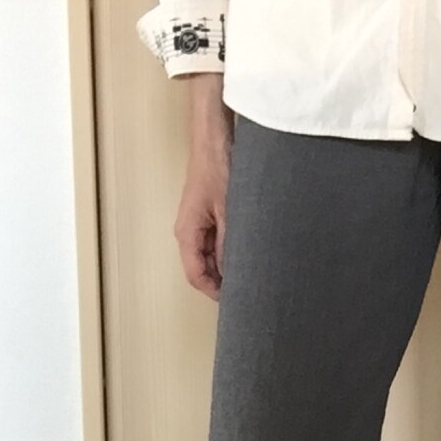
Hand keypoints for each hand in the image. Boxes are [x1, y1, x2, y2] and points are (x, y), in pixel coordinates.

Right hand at [173, 74, 234, 300]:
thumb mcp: (229, 210)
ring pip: (212, 256)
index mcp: (187, 232)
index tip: (237, 302)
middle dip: (224, 282)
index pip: (197, 275)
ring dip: (229, 265)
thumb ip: (231, 244)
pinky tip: (250, 252)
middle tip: (250, 291)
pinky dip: (231, 250)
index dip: (215, 292)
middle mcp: (189, 231)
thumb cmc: (217, 166)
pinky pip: (218, 241)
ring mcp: (199, 223)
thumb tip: (237, 273)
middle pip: (204, 269)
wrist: (215, 137)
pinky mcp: (210, 214)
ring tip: (253, 273)